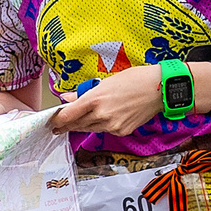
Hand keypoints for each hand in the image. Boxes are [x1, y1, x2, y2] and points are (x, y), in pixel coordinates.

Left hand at [48, 65, 163, 135]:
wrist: (159, 89)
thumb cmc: (135, 79)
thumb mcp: (106, 81)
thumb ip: (85, 93)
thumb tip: (69, 98)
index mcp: (95, 99)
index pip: (68, 114)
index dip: (58, 120)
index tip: (51, 121)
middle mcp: (101, 115)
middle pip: (77, 125)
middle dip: (66, 126)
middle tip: (57, 127)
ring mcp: (112, 125)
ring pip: (90, 128)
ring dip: (82, 126)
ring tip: (76, 123)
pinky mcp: (122, 131)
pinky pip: (105, 130)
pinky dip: (101, 126)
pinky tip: (102, 119)